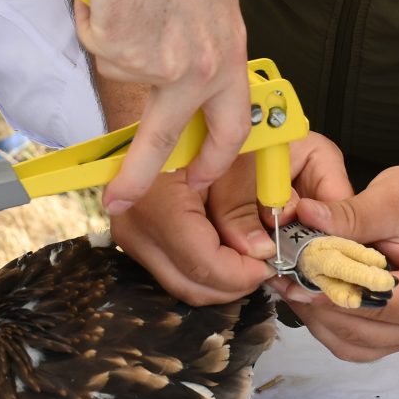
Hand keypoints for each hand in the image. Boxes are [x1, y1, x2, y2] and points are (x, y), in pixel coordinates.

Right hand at [17, 0, 249, 210]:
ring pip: (119, 70)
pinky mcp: (122, 55)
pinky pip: (96, 45)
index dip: (212, 154)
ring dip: (110, 36)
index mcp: (228, 51)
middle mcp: (201, 68)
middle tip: (120, 198)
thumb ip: (196, 40)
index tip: (196, 175)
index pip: (229, 121)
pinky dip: (93, 21)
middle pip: (167, 138)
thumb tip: (167, 74)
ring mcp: (161, 65)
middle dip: (140, 174)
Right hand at [111, 134, 352, 305]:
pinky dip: (203, 269)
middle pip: (192, 285)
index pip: (204, 265)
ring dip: (219, 280)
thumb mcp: (226, 160)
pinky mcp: (133, 239)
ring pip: (182, 285)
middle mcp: (135, 228)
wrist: (150, 113)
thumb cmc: (190, 126)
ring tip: (247, 258)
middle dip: (233, 284)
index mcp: (157, 206)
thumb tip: (259, 253)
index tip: (268, 264)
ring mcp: (129, 237)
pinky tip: (224, 251)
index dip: (242, 274)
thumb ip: (242, 210)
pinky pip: (172, 270)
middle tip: (263, 266)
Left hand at [272, 164, 398, 360]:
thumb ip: (349, 215)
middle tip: (284, 275)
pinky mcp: (396, 335)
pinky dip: (327, 321)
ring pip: (350, 343)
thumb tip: (304, 217)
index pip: (376, 305)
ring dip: (317, 317)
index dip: (332, 291)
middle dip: (318, 304)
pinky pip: (353, 341)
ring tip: (291, 282)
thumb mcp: (392, 197)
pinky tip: (309, 292)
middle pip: (360, 331)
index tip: (297, 272)